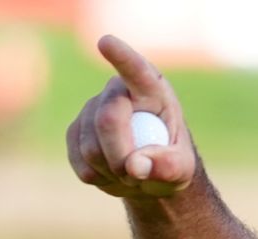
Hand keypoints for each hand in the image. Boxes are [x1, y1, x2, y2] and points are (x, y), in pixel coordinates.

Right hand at [67, 35, 195, 199]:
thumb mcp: (182, 169)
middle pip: (108, 119)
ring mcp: (91, 110)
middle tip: (137, 177)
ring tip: (129, 174)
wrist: (147, 175)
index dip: (121, 57)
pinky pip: (80, 162)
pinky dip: (98, 177)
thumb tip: (135, 165)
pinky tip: (110, 174)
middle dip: (121, 156)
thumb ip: (168, 166)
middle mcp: (116, 92)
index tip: (106, 43)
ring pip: (90, 146)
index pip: (136, 69)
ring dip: (111, 172)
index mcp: (150, 89)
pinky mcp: (75, 132)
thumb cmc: (171, 163)